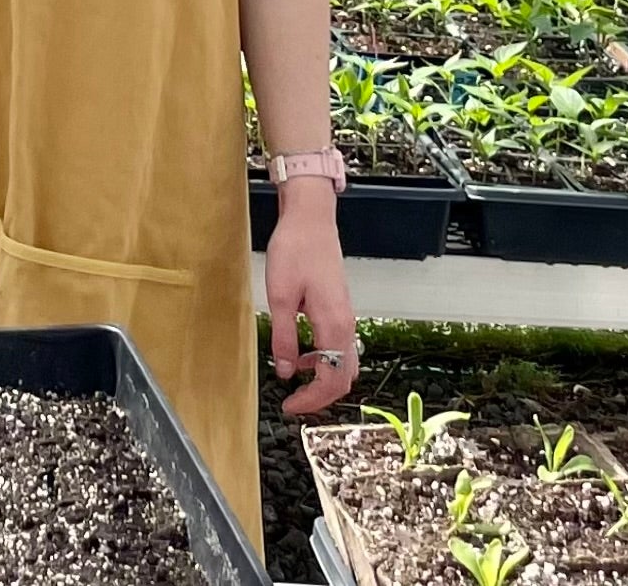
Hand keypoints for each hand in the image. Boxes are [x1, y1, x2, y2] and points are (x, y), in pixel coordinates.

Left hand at [264, 181, 357, 415]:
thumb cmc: (295, 251)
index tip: (288, 408)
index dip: (311, 401)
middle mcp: (346, 326)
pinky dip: (325, 361)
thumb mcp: (280, 297)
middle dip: (320, 397)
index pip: (331, 380)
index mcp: (334, 326)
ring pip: (343, 364)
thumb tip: (285, 373)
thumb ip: (285, 338)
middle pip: (343, 378)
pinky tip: (302, 354)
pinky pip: (339, 347)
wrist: (311, 219)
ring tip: (295, 382)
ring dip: (323, 379)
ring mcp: (346, 317)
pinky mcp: (340, 309)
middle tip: (293, 403)